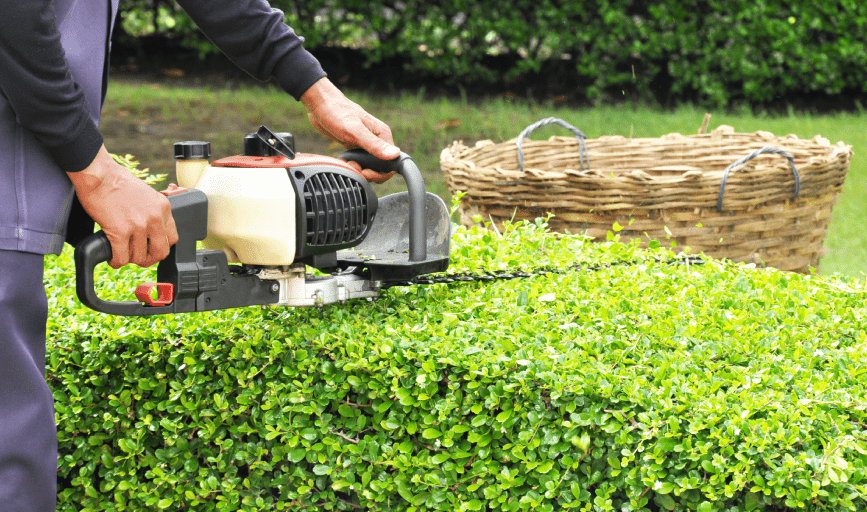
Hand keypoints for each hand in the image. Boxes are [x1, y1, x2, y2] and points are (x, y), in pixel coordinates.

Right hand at [68, 146, 178, 268]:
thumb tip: (150, 228)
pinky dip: (116, 261)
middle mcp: (154, 217)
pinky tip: (112, 257)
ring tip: (122, 254)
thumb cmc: (116, 180)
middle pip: (161, 252)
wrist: (99, 173)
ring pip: (139, 257)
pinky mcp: (120, 231)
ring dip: (129, 259)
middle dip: (149, 258)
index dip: (162, 246)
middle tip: (139, 257)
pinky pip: (121, 258)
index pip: (173, 238)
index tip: (153, 248)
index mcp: (163, 207)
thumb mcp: (146, 194)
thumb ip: (152, 211)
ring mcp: (138, 226)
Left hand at [301, 78, 398, 183]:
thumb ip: (374, 144)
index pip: (392, 162)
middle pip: (381, 167)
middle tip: (354, 167)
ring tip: (347, 163)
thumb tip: (394, 154)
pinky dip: (352, 165)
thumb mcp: (355, 131)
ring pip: (369, 166)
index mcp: (382, 135)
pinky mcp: (356, 145)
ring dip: (359, 170)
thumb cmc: (336, 112)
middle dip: (368, 173)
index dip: (381, 173)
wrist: (319, 104)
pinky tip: (344, 160)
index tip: (366, 171)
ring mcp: (366, 143)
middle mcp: (377, 139)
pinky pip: (359, 162)